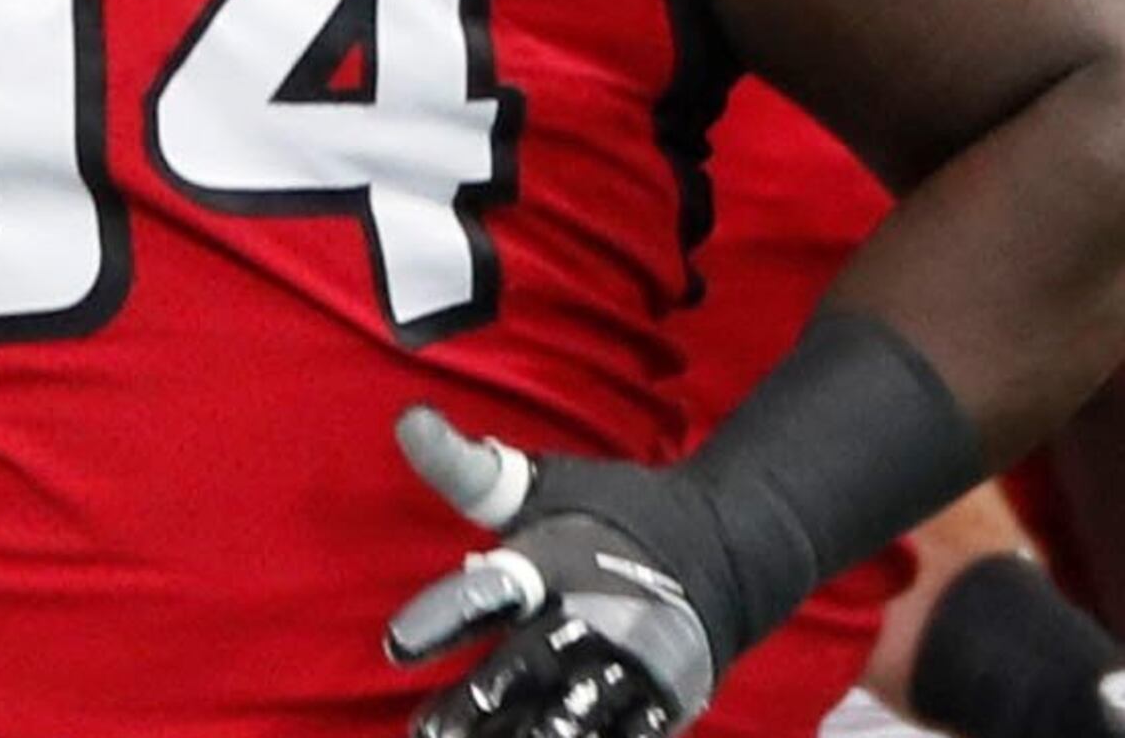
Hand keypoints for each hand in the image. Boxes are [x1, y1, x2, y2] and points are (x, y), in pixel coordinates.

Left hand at [385, 406, 721, 737]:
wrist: (727, 546)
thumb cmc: (611, 513)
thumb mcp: (540, 485)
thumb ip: (468, 469)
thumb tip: (407, 419)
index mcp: (556, 561)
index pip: (492, 590)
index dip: (446, 616)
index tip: (398, 645)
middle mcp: (594, 617)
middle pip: (527, 667)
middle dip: (478, 705)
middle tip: (430, 735)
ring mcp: (632, 668)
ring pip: (570, 719)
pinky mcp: (663, 704)